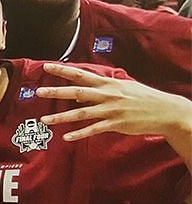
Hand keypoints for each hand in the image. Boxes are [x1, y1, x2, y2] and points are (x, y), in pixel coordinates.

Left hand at [36, 63, 191, 147]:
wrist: (166, 111)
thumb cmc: (144, 98)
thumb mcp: (125, 85)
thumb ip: (106, 85)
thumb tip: (90, 82)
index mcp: (108, 83)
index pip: (81, 74)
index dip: (63, 70)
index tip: (46, 66)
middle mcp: (107, 95)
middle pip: (77, 92)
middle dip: (56, 92)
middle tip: (37, 91)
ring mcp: (111, 110)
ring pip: (81, 113)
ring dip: (61, 117)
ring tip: (44, 119)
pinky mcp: (116, 124)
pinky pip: (93, 130)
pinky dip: (79, 134)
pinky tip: (66, 137)